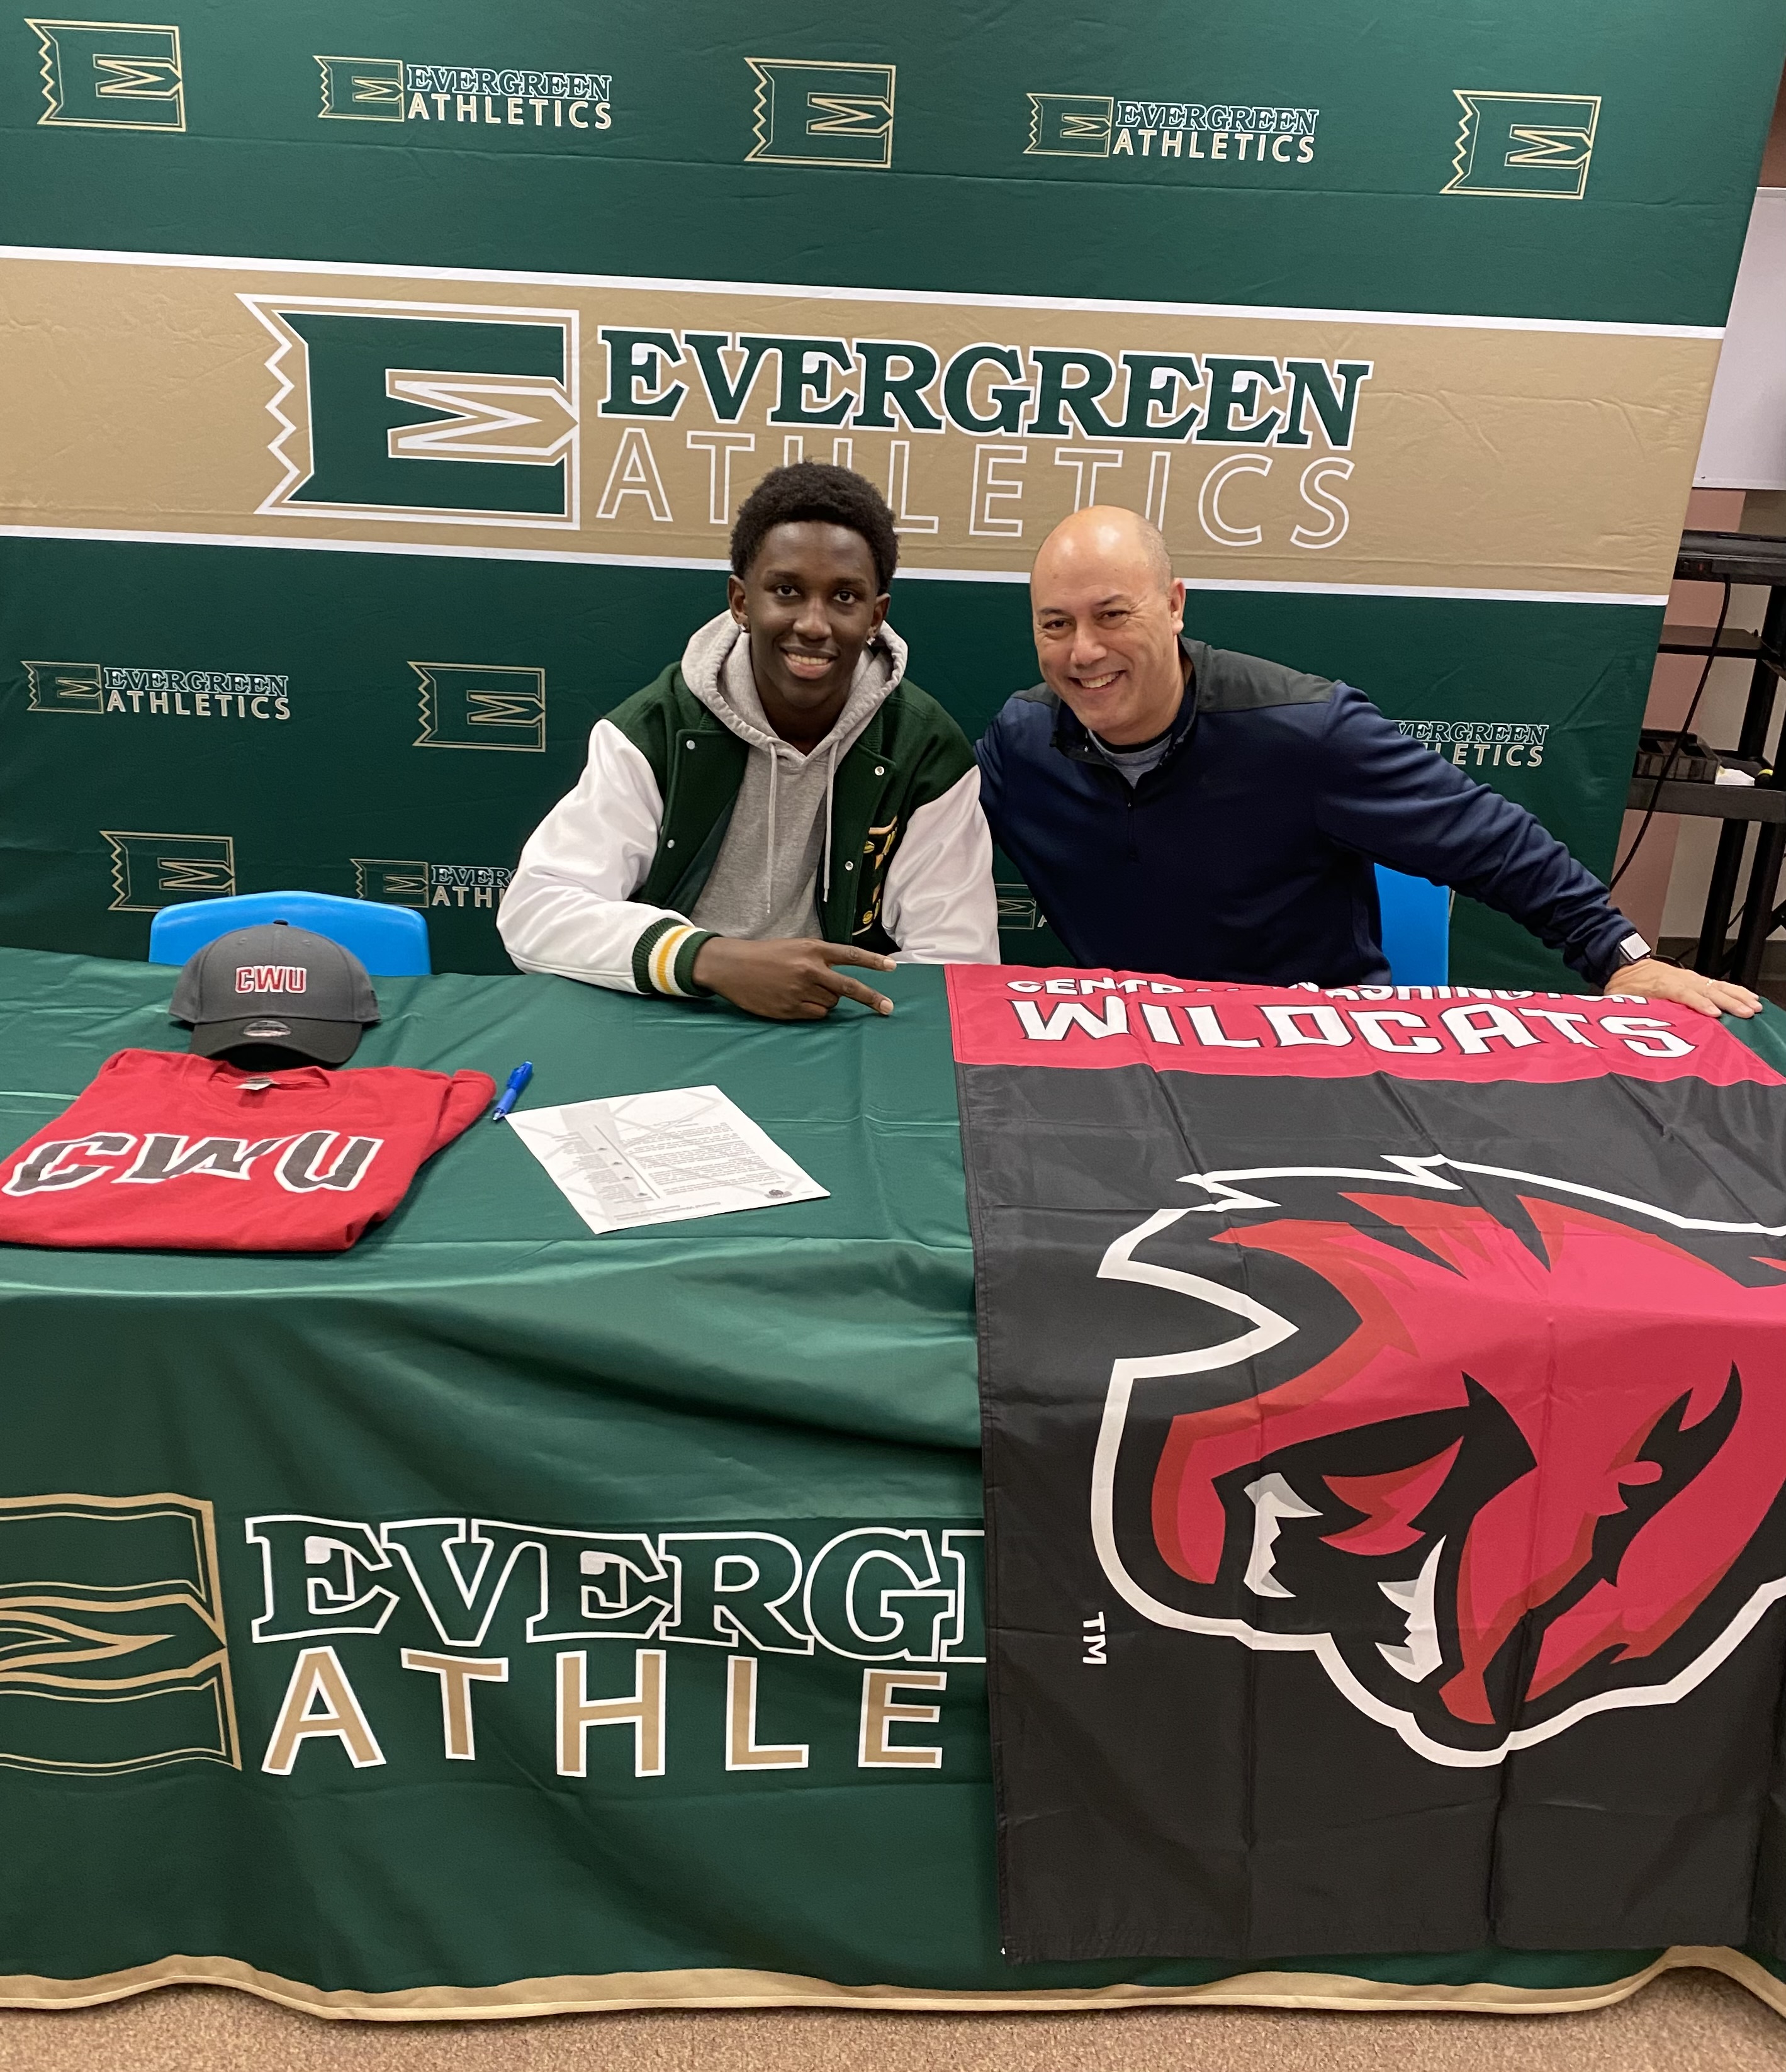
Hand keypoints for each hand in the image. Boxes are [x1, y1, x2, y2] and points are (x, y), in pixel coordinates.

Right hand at [691, 937, 895, 1021]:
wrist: (732, 966)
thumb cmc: (765, 955)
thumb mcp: (795, 947)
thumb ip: (820, 958)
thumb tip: (843, 977)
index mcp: (812, 949)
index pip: (849, 955)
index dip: (872, 962)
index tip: (892, 967)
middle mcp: (809, 969)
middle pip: (849, 987)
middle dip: (871, 998)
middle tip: (887, 1008)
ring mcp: (800, 990)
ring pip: (831, 1003)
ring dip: (827, 1000)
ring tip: (804, 990)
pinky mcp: (790, 1008)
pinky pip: (816, 1014)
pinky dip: (814, 1010)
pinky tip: (797, 1001)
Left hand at [1605, 956, 1760, 1018]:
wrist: (1626, 965)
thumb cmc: (1624, 984)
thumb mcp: (1620, 998)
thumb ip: (1628, 1008)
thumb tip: (1632, 1024)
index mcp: (1660, 984)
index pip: (1683, 994)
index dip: (1699, 1004)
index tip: (1714, 1013)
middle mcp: (1679, 979)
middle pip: (1707, 990)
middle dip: (1727, 1002)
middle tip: (1745, 1012)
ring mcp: (1689, 978)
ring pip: (1716, 986)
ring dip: (1736, 996)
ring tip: (1753, 1006)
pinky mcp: (1695, 980)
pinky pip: (1717, 985)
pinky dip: (1734, 990)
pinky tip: (1748, 997)